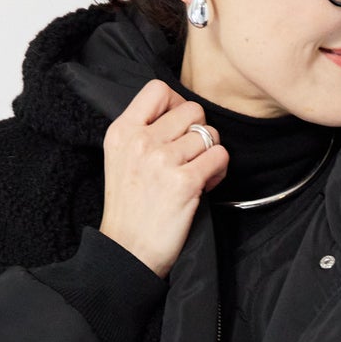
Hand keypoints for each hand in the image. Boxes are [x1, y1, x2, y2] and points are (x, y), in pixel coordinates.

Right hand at [98, 78, 228, 277]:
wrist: (127, 252)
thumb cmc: (129, 208)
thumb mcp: (121, 158)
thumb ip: (143, 130)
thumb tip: (180, 112)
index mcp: (122, 131)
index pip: (158, 89)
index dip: (177, 103)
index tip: (178, 126)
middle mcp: (141, 141)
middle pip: (192, 110)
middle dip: (199, 132)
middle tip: (190, 157)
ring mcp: (162, 160)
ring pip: (209, 134)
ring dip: (210, 154)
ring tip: (196, 174)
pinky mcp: (185, 182)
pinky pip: (219, 156)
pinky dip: (218, 171)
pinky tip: (203, 185)